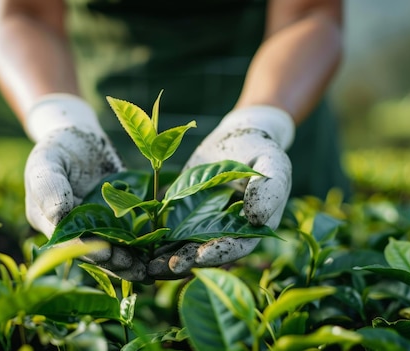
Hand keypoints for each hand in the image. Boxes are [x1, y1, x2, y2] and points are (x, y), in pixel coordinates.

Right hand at [24, 94, 145, 280]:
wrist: (80, 140)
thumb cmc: (57, 148)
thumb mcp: (47, 162)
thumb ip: (50, 187)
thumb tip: (57, 217)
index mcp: (48, 222)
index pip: (67, 242)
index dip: (87, 250)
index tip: (107, 253)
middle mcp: (71, 232)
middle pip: (93, 252)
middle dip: (114, 262)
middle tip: (136, 268)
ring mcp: (94, 228)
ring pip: (111, 251)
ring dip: (129, 262)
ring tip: (149, 269)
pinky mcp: (114, 222)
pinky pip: (128, 238)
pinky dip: (142, 247)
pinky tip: (158, 255)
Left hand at [148, 105, 293, 278]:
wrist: (237, 138)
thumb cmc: (260, 151)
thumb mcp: (273, 164)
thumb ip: (269, 190)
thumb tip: (258, 219)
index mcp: (252, 229)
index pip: (236, 247)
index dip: (218, 253)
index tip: (201, 256)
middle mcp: (225, 233)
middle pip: (204, 255)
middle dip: (184, 263)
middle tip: (163, 269)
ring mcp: (202, 226)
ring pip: (182, 248)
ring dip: (164, 259)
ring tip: (146, 265)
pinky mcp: (182, 215)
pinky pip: (166, 231)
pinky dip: (152, 240)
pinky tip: (136, 246)